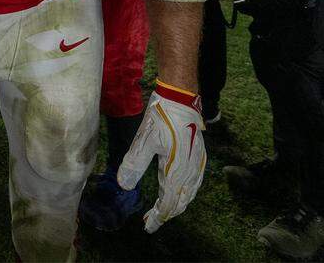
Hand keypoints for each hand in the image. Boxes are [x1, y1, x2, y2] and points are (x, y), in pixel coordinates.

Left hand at [117, 81, 206, 232]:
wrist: (181, 98)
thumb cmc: (161, 117)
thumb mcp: (144, 139)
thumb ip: (134, 163)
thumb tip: (124, 186)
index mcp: (177, 170)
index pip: (168, 203)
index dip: (157, 217)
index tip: (147, 226)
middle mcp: (191, 171)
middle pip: (180, 202)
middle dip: (166, 214)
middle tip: (151, 222)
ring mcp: (198, 164)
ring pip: (189, 194)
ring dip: (176, 205)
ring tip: (162, 212)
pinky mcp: (200, 156)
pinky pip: (195, 184)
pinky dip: (186, 194)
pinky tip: (179, 193)